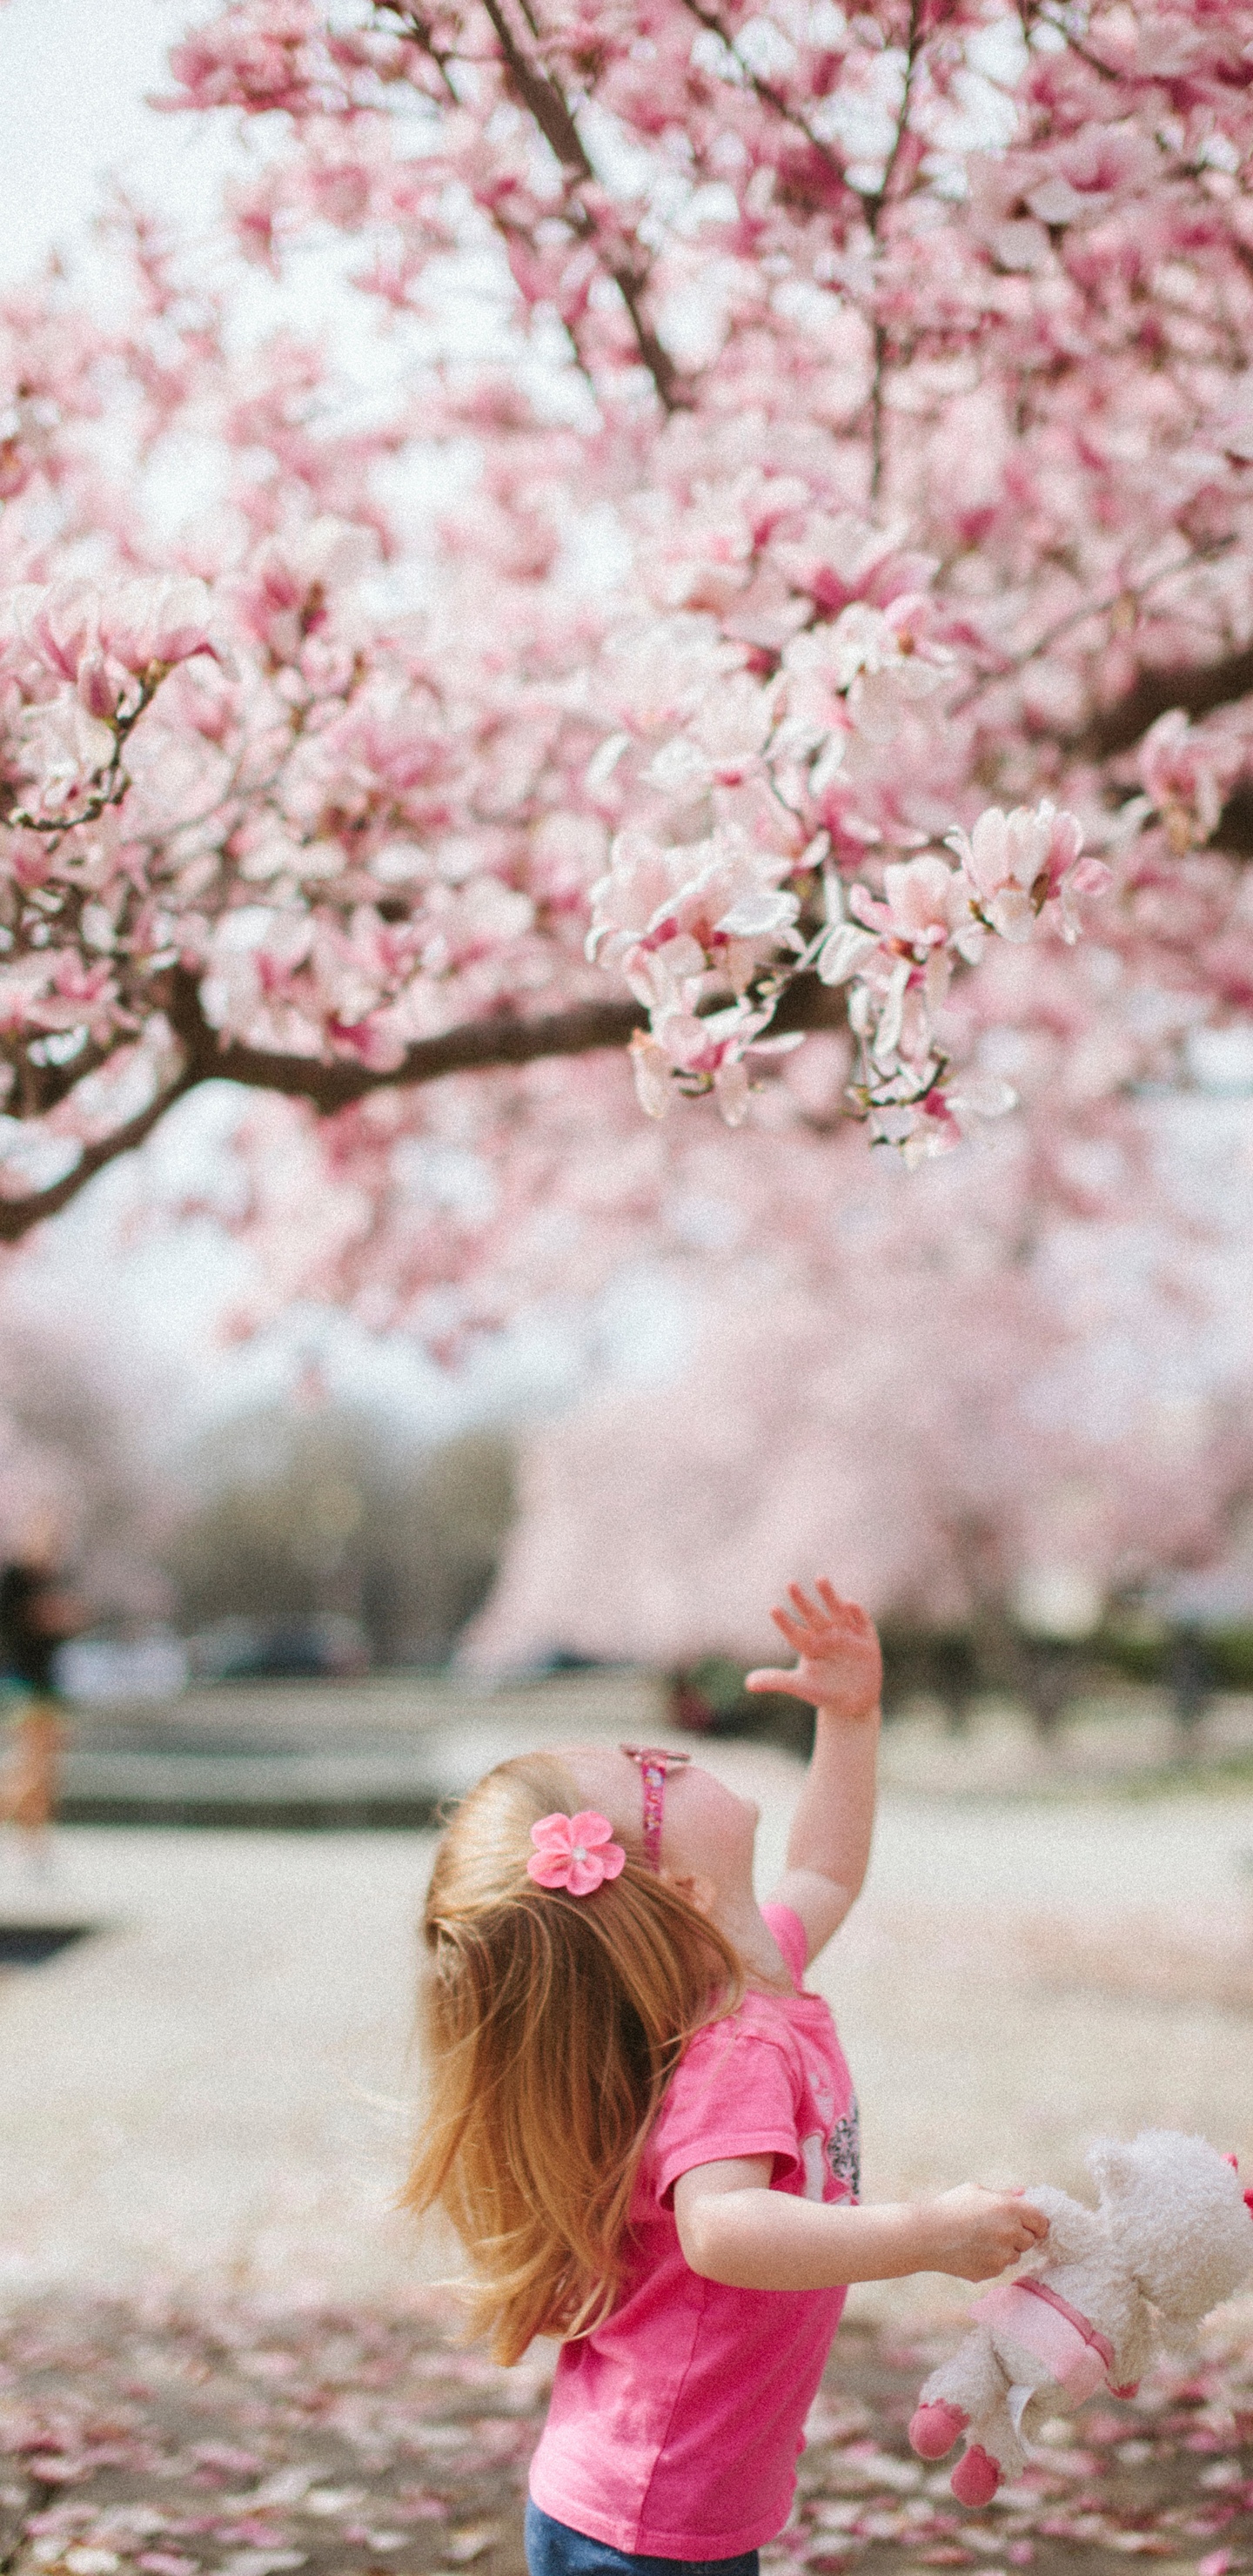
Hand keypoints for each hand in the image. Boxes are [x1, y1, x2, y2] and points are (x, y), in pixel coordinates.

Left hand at [745, 1579, 881, 1718]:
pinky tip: (849, 1604)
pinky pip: (861, 1621)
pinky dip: (857, 1612)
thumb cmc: (824, 1691)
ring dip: (829, 1596)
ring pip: (836, 1611)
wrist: (854, 1702)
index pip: (794, 1632)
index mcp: (809, 1645)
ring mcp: (846, 1634)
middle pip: (812, 1615)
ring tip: (819, 1579)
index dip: (784, 1622)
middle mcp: (826, 1635)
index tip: (773, 1610)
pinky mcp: (866, 1639)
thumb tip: (746, 1684)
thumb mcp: (801, 1686)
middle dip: (802, 1601)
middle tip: (789, 1584)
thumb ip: (776, 1681)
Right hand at [918, 2185, 1048, 2280]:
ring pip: (1015, 2255)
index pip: (1041, 2221)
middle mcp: (1010, 2233)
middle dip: (1019, 2235)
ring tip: (980, 2240)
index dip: (1036, 2222)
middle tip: (997, 2229)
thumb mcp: (976, 2191)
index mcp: (1009, 2209)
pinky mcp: (991, 2272)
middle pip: (1030, 2240)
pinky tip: (973, 2251)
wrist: (926, 2235)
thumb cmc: (949, 2207)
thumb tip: (1023, 2193)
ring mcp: (1001, 2256)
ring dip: (1005, 2249)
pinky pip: (1000, 2267)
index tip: (1029, 2223)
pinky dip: (991, 2261)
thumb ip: (1004, 2195)